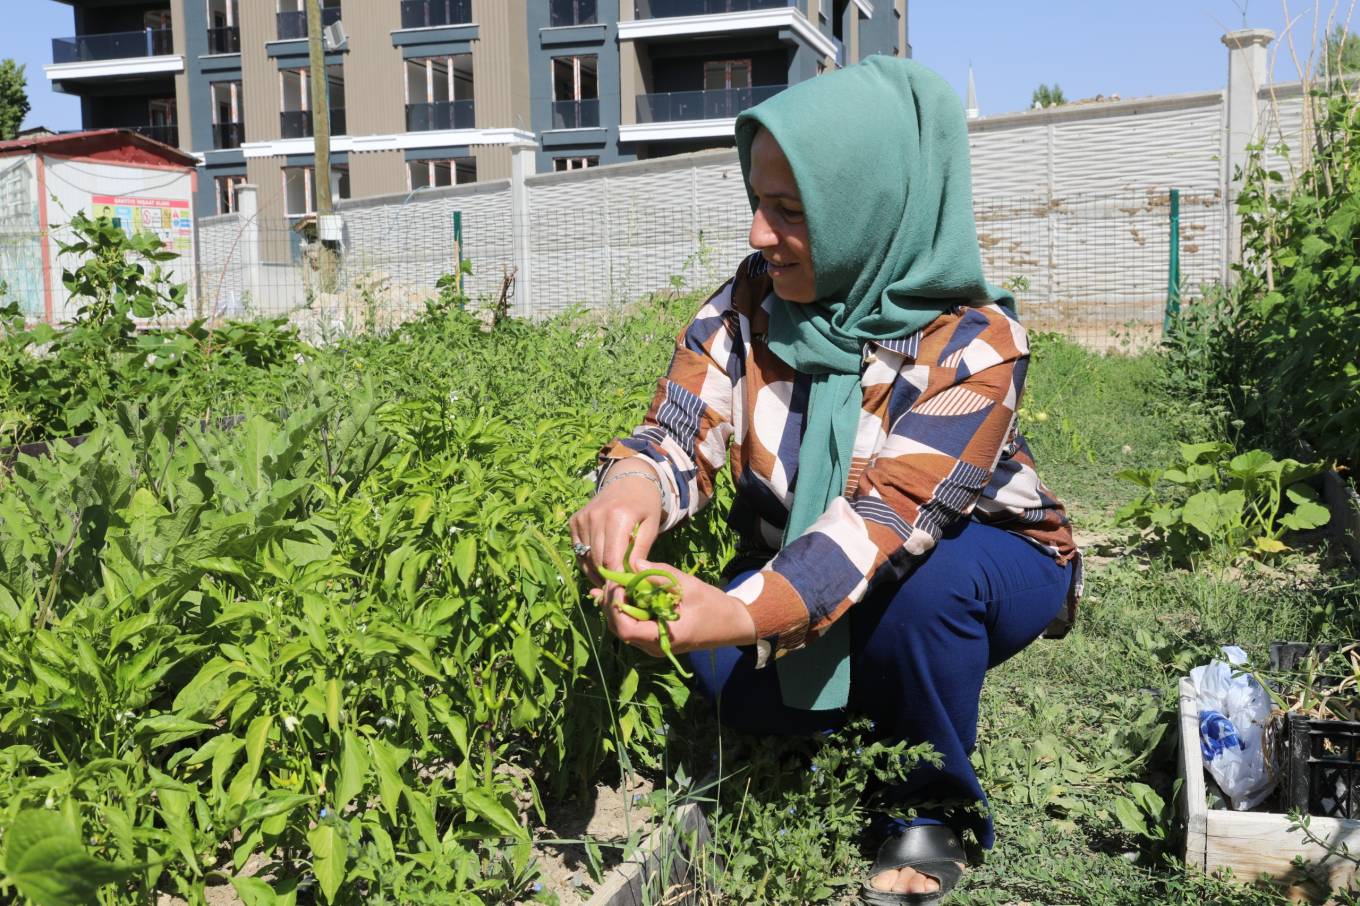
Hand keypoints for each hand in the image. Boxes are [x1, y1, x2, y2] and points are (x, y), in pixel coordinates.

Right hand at [569, 464, 663, 585]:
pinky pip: (578, 550)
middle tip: (619, 591)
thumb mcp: (651, 527)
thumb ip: (640, 551)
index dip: (616, 580)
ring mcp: (582, 518)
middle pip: (596, 561)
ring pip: (585, 558)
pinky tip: (601, 567)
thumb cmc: (645, 505)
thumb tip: (632, 577)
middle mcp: (595, 516)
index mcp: (617, 517)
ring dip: (597, 573)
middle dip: (607, 579)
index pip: (610, 559)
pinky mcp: (574, 521)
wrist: (628, 480)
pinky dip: (588, 562)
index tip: (624, 592)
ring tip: (611, 581)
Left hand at [590, 560, 756, 656]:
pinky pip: (632, 625)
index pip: (626, 629)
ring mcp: (654, 644)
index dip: (617, 606)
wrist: (733, 624)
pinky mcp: (656, 637)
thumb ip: (660, 575)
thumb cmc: (714, 606)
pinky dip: (623, 608)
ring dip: (614, 605)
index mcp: (663, 638)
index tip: (619, 584)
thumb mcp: (689, 586)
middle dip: (611, 603)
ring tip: (611, 583)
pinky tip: (616, 592)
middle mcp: (654, 646)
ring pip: (622, 628)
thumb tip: (634, 563)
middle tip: (612, 579)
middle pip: (619, 629)